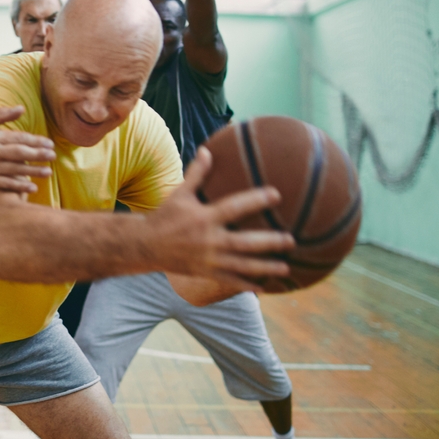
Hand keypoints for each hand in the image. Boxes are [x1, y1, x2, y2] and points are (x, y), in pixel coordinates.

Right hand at [0, 106, 55, 193]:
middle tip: (53, 156)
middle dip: (38, 155)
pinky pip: (5, 184)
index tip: (50, 143)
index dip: (35, 141)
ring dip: (33, 171)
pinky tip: (33, 188)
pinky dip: (19, 186)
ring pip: (15, 170)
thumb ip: (2, 114)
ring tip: (48, 172)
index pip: (18, 138)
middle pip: (19, 153)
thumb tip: (22, 108)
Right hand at [145, 147, 293, 288]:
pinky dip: (247, 285)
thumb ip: (197, 174)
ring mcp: (209, 260)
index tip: (276, 195)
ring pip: (242, 266)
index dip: (255, 200)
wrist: (146, 246)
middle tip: (291, 240)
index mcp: (204, 218)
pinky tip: (265, 288)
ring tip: (286, 267)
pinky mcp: (206, 273)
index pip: (234, 208)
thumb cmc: (166, 216)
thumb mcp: (180, 194)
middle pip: (244, 243)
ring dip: (265, 268)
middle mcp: (209, 241)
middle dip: (269, 242)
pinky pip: (230, 281)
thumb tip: (208, 150)